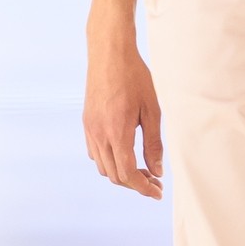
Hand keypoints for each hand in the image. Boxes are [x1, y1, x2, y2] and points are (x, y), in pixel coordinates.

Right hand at [83, 27, 163, 198]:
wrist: (109, 53)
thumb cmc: (135, 77)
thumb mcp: (152, 110)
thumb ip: (153, 143)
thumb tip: (157, 171)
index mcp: (116, 133)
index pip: (128, 174)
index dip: (143, 188)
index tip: (157, 192)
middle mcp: (99, 135)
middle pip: (115, 175)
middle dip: (135, 183)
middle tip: (155, 182)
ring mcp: (90, 129)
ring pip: (103, 167)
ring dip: (122, 174)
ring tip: (143, 169)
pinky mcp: (87, 123)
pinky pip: (95, 153)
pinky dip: (110, 161)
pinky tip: (125, 153)